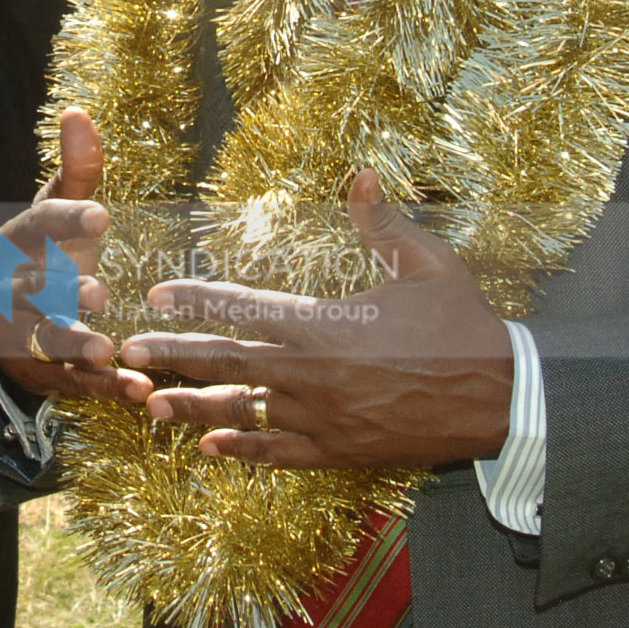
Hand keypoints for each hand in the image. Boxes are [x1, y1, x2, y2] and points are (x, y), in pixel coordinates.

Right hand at [0, 108, 151, 406]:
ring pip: (41, 338)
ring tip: (104, 348)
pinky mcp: (38, 370)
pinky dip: (102, 386)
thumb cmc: (47, 254)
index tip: (102, 215)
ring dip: (72, 343)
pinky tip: (137, 388)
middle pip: (28, 287)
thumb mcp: (60, 212)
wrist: (11, 321)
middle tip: (99, 292)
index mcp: (16, 241)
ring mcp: (18, 332)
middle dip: (60, 290)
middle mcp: (8, 287)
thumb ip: (77, 170)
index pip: (37, 224)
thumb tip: (78, 111)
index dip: (66, 220)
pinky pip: (70, 382)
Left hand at [120, 170, 512, 465]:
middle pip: (225, 361)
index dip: (194, 299)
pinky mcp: (339, 451)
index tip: (156, 293)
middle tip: (126, 352)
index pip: (242, 307)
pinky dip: (242, 450)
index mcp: (324, 323)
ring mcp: (322, 417)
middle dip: (172, 354)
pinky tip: (210, 448)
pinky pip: (278, 453)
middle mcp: (311, 372)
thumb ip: (383, 223)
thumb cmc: (465, 326)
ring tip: (149, 405)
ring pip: (242, 411)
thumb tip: (361, 174)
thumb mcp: (429, 264)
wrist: (502, 398)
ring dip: (192, 407)